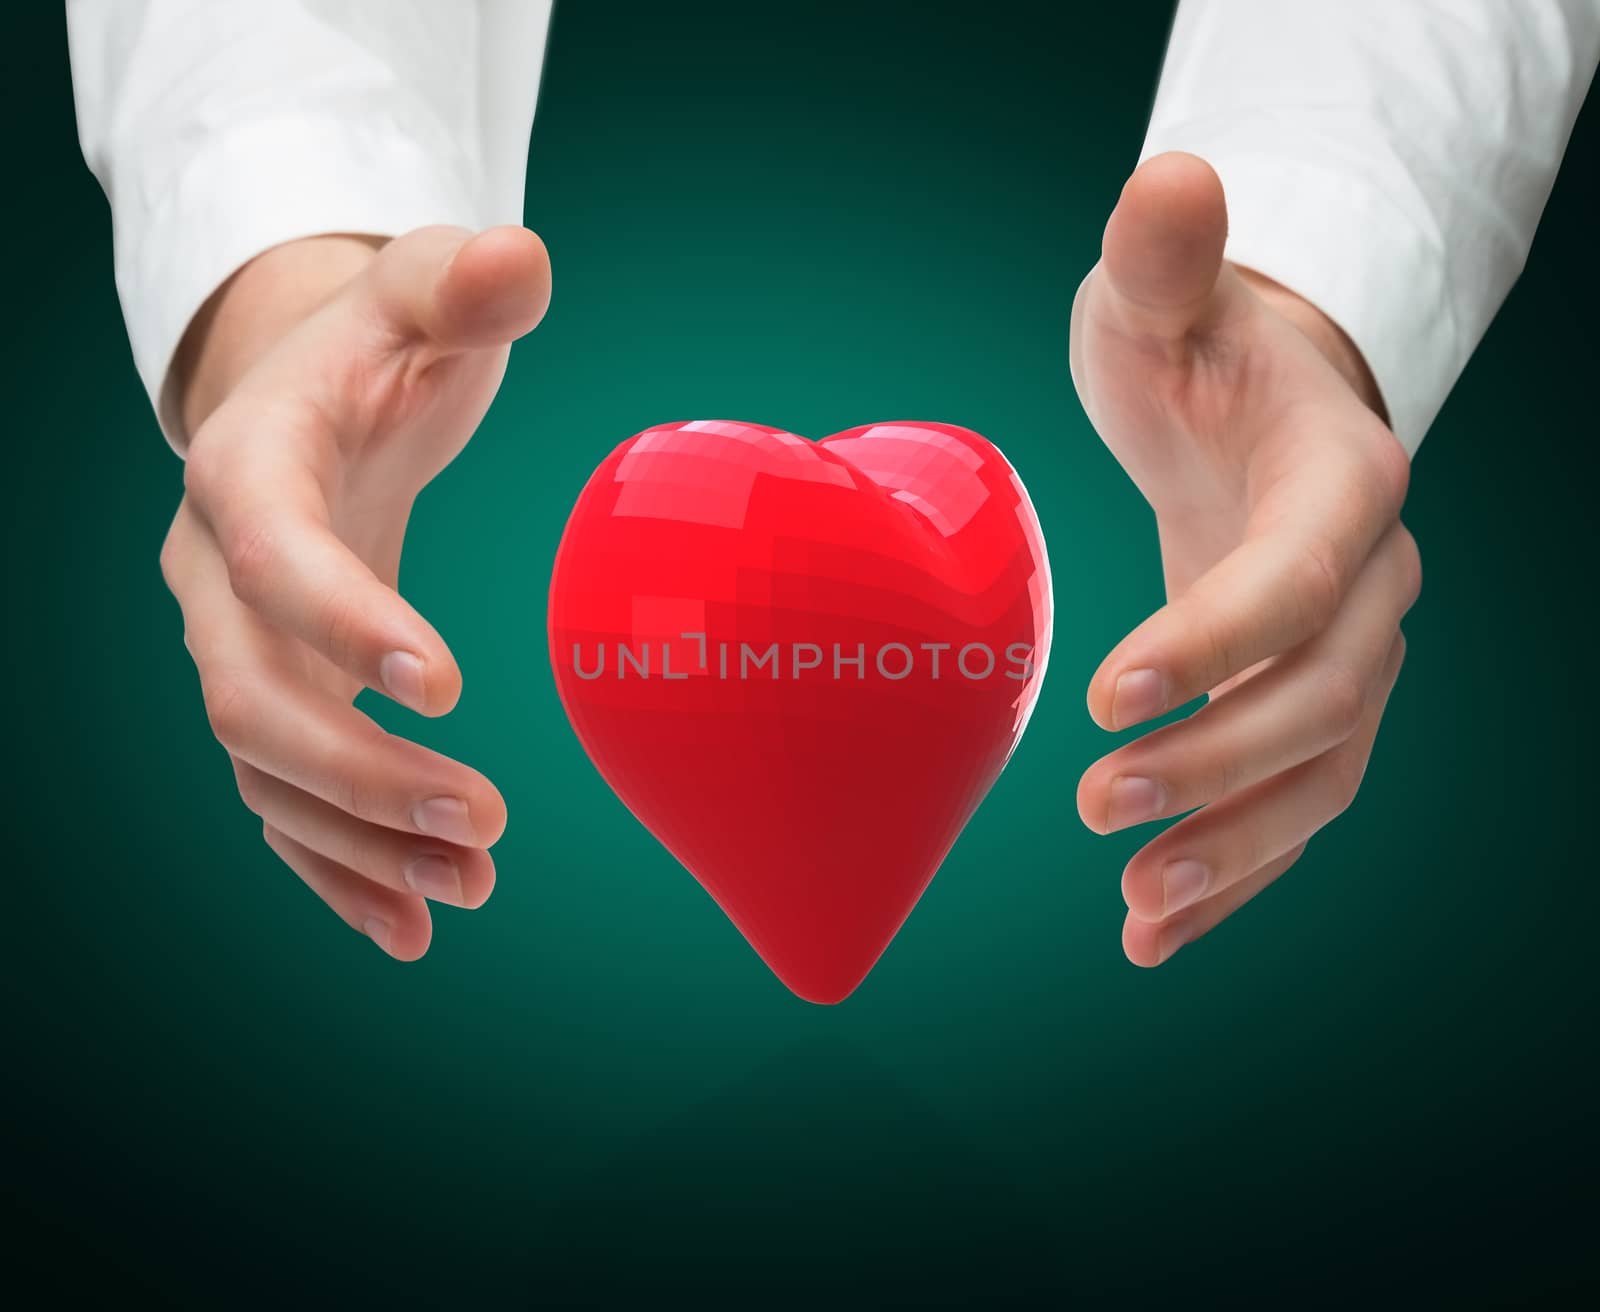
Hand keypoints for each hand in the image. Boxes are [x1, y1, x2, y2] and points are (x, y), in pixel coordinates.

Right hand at [161, 225, 550, 958]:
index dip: (341, 620)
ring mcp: (238, 643)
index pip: (271, 553)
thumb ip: (462, 283)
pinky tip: (410, 925)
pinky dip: (336, 867)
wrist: (315, 398)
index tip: (447, 681)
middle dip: (353, 771)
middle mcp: (218, 569)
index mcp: (248, 464)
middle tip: (478, 820)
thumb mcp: (418, 290)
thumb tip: (519, 258)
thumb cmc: (379, 341)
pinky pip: (283, 800)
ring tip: (468, 888)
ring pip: (262, 771)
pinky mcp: (277, 691)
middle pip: (248, 694)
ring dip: (355, 842)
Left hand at [1069, 153, 1419, 966]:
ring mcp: (1345, 654)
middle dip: (1223, 762)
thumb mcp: (1167, 292)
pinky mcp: (1301, 705)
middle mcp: (1369, 580)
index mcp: (1343, 478)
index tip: (1115, 695)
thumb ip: (1166, 257)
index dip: (1221, 641)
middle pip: (1327, 695)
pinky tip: (1152, 932)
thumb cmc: (1199, 347)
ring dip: (1238, 850)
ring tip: (1139, 911)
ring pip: (1324, 773)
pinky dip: (1234, 873)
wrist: (1248, 407)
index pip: (1303, 576)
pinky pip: (1290, 807)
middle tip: (1102, 804)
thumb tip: (1169, 179)